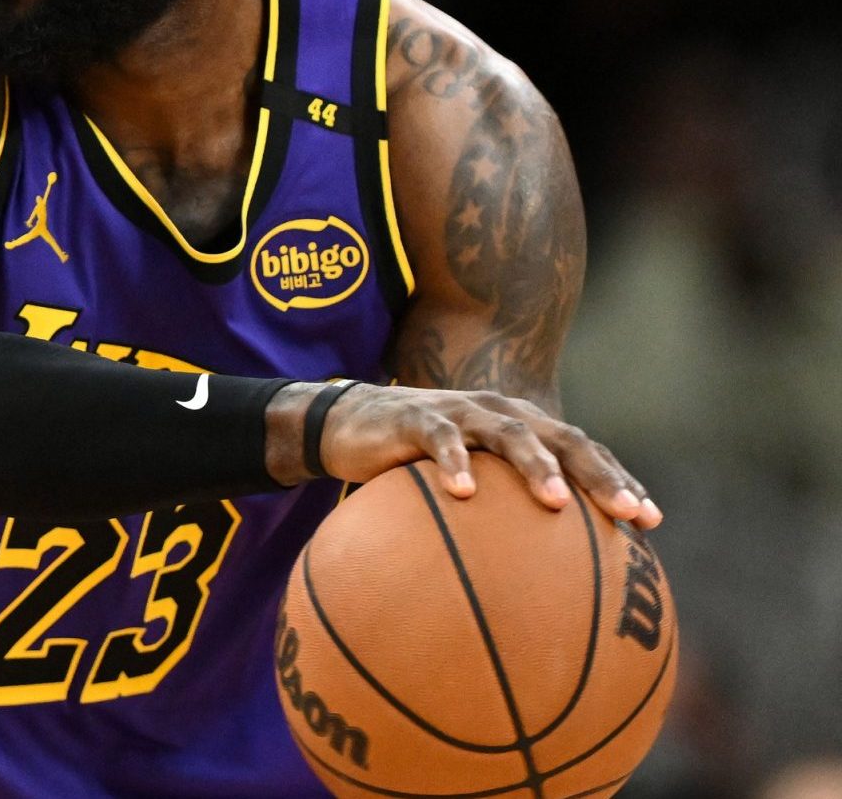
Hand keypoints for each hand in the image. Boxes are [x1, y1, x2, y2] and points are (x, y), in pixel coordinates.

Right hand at [300, 384, 662, 527]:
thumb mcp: (466, 485)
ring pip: (508, 433)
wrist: (346, 423)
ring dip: (535, 464)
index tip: (650, 522)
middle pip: (562, 438)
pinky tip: (465, 493)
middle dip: (598, 475)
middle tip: (627, 511)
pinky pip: (438, 439)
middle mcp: (500, 414)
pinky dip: (454, 463)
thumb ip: (501, 514)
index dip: (618, 480)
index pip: (582, 450)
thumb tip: (542, 583)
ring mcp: (459, 413)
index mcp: (521, 427)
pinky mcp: (414, 417)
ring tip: (554, 500)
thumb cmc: (413, 462)